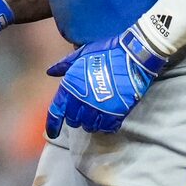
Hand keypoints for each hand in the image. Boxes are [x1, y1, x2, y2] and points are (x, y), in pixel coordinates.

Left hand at [46, 26, 165, 138]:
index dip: (53, 124)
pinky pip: (107, 127)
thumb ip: (65, 65)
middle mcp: (82, 101)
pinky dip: (106, 126)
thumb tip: (50, 72)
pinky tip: (108, 120)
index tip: (53, 133)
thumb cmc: (107, 53)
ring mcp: (99, 108)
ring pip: (90, 126)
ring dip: (91, 122)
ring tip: (97, 116)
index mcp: (71, 87)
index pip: (56, 111)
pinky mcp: (116, 112)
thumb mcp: (83, 54)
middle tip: (84, 111)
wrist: (134, 55)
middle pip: (74, 120)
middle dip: (77, 118)